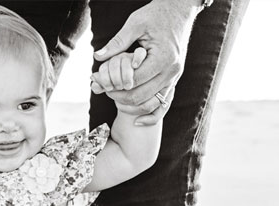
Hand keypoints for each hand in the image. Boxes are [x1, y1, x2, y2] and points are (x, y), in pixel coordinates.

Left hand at [94, 0, 199, 124]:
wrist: (179, 11)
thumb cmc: (157, 15)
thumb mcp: (136, 23)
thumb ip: (118, 42)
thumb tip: (99, 57)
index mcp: (163, 58)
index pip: (134, 81)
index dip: (114, 85)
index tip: (99, 82)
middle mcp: (172, 71)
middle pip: (141, 96)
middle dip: (118, 97)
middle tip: (102, 91)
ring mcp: (175, 78)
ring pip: (151, 104)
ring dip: (130, 106)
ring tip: (113, 98)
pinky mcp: (174, 80)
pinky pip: (164, 105)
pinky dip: (151, 116)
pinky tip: (137, 123)